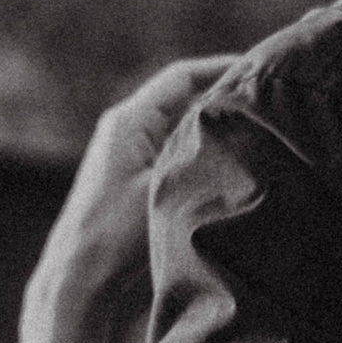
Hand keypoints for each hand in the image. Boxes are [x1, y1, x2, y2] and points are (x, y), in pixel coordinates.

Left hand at [19, 54, 236, 342]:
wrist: (79, 275)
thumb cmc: (117, 235)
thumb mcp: (167, 189)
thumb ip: (200, 155)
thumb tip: (243, 135)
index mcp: (129, 121)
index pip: (182, 77)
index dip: (222, 67)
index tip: (257, 69)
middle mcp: (123, 128)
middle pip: (180, 95)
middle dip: (220, 91)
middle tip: (262, 94)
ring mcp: (124, 151)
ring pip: (176, 122)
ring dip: (209, 118)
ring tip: (251, 120)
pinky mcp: (128, 175)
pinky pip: (170, 146)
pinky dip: (197, 144)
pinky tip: (223, 156)